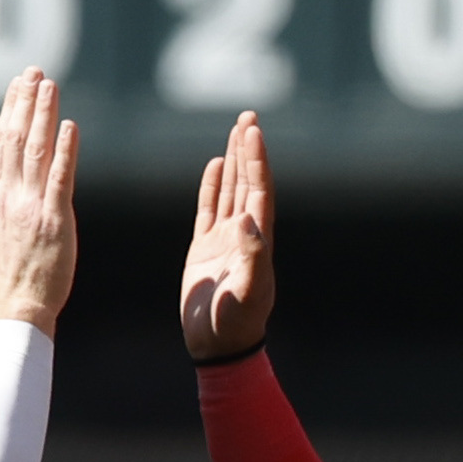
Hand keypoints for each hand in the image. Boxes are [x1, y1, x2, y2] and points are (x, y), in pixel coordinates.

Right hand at [0, 68, 83, 334]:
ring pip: (36, 151)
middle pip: (16, 138)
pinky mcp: (54, 220)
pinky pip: (59, 179)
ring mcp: (31, 206)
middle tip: (36, 71)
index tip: (19, 82)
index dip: (10, 108)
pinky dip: (64, 151)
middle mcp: (8, 195)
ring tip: (50, 86)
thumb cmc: (1, 269)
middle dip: (26, 102)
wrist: (15, 304)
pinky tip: (69, 126)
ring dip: (43, 115)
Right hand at [177, 111, 278, 361]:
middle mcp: (245, 233)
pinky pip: (208, 208)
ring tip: (236, 130)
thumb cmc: (235, 323)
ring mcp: (224, 239)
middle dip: (248, 149)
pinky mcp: (204, 248)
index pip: (258, 189)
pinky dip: (212, 185)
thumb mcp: (246, 293)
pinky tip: (214, 165)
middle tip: (248, 115)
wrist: (217, 346)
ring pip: (230, 190)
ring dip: (234, 160)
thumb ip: (251, 258)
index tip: (252, 130)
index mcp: (258, 239)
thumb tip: (247, 221)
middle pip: (248, 181)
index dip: (256, 159)